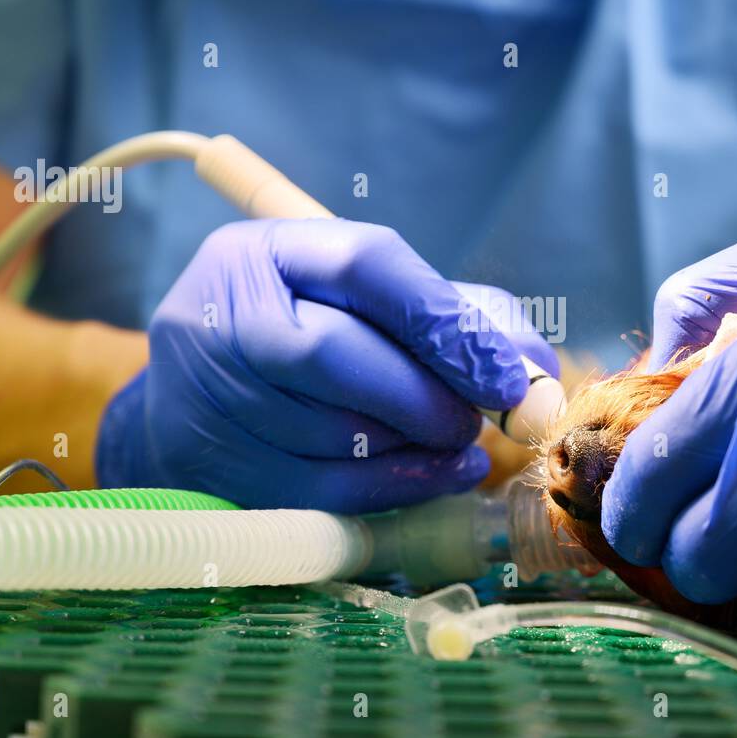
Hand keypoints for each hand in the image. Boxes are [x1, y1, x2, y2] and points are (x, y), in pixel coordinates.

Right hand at [96, 219, 557, 511]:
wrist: (197, 395)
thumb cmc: (312, 335)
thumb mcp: (378, 303)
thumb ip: (464, 319)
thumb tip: (539, 375)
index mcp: (268, 249)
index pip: (365, 266)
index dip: (447, 324)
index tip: (508, 377)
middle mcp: (222, 310)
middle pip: (335, 353)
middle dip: (427, 398)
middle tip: (476, 422)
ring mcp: (205, 390)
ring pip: (329, 430)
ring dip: (413, 448)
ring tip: (451, 442)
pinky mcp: (209, 462)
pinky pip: (317, 488)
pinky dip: (394, 488)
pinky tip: (436, 475)